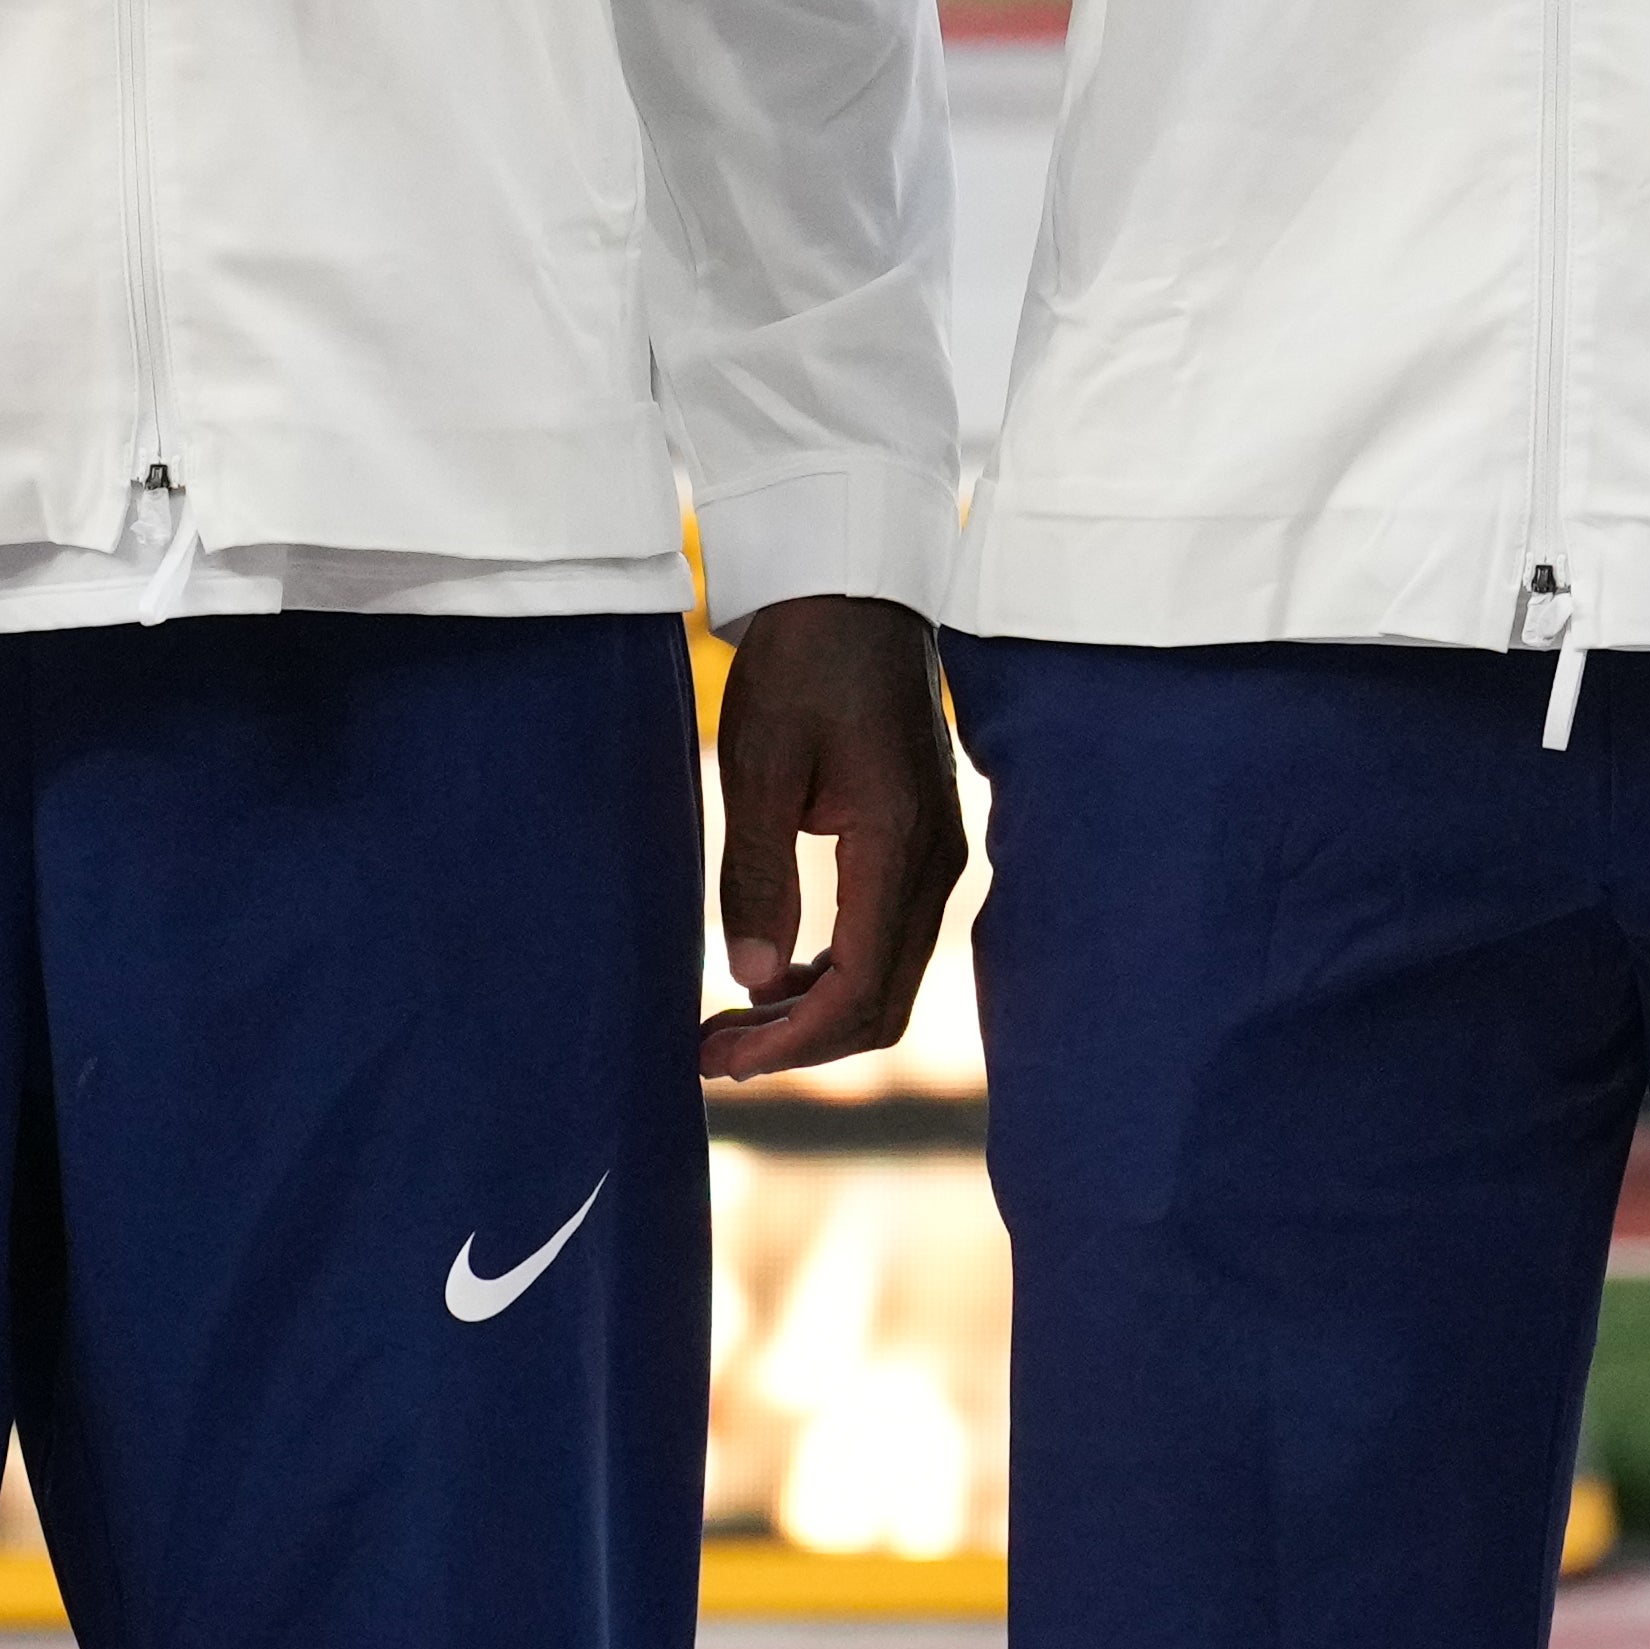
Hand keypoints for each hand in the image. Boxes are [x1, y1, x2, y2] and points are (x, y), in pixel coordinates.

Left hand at [698, 594, 969, 1083]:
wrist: (854, 591)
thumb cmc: (803, 665)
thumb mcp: (759, 764)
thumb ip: (758, 874)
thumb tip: (751, 980)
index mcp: (898, 845)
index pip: (857, 991)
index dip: (788, 1043)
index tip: (717, 1057)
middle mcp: (936, 861)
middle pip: (881, 1004)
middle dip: (798, 1044)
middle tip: (712, 1053)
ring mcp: (937, 852)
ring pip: (888, 979)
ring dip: (814, 1014)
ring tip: (731, 1021)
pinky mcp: (924, 841)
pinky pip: (890, 940)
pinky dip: (835, 976)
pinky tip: (777, 974)